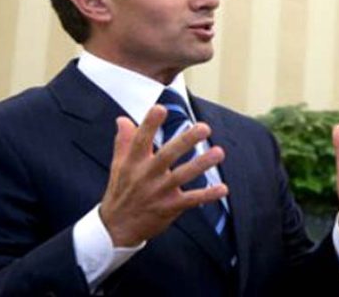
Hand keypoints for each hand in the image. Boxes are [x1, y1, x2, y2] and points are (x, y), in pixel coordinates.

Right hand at [99, 106, 227, 246]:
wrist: (115, 229)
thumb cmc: (120, 192)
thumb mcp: (118, 166)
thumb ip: (124, 141)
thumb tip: (122, 119)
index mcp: (133, 163)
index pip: (140, 140)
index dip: (149, 124)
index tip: (160, 108)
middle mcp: (146, 175)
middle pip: (167, 155)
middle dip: (186, 141)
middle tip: (204, 127)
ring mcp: (159, 192)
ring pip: (182, 176)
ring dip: (201, 164)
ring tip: (219, 152)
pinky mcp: (169, 207)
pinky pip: (191, 200)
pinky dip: (207, 195)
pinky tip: (223, 189)